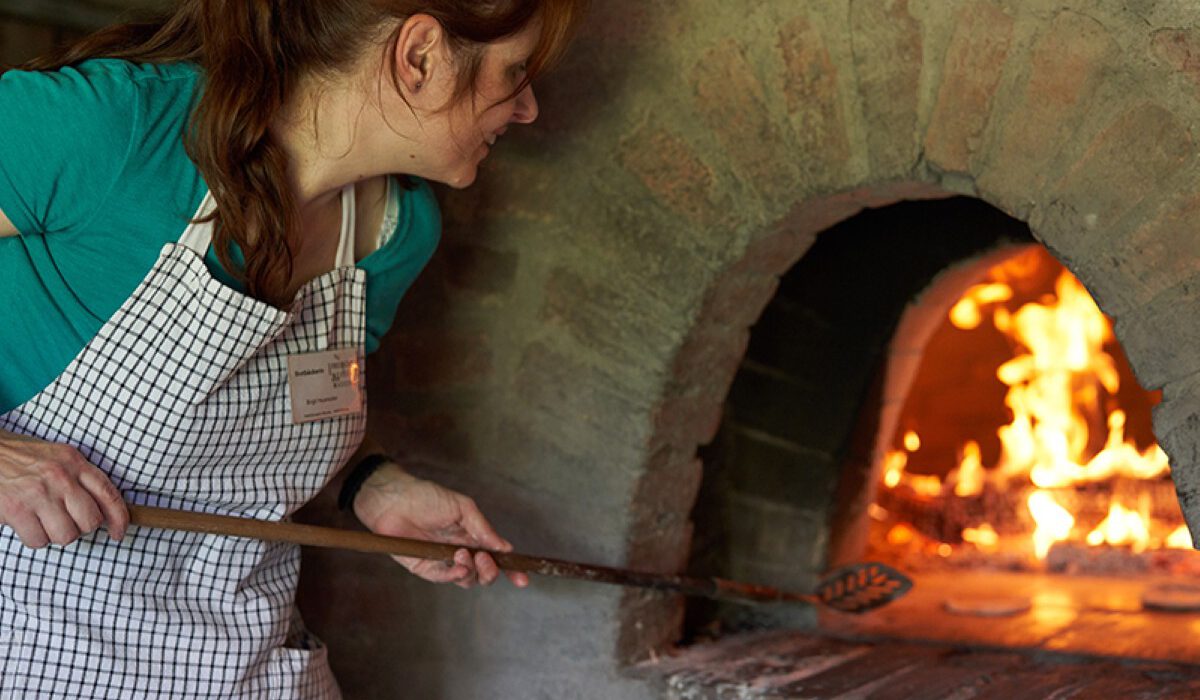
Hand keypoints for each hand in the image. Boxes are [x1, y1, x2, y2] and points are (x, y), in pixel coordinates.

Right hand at [0, 430, 127, 547]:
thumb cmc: (20, 459)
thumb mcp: (57, 458)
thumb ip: (81, 478)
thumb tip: (105, 509)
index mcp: (74, 461)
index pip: (108, 493)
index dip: (119, 518)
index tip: (119, 531)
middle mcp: (60, 476)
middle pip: (90, 521)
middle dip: (80, 528)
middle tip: (66, 521)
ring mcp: (38, 492)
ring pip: (66, 535)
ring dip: (55, 534)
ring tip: (43, 520)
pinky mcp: (16, 509)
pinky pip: (38, 540)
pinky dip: (33, 538)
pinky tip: (27, 524)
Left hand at [352, 462, 528, 588]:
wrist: (393, 500)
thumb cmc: (426, 497)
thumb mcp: (463, 507)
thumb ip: (483, 528)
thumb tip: (505, 548)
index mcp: (471, 536)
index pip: (495, 556)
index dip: (510, 569)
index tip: (522, 578)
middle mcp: (460, 551)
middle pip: (483, 573)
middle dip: (491, 571)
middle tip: (486, 559)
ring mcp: (442, 561)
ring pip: (467, 579)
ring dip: (472, 571)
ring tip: (464, 555)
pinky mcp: (424, 568)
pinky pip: (444, 578)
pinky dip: (454, 575)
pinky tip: (459, 566)